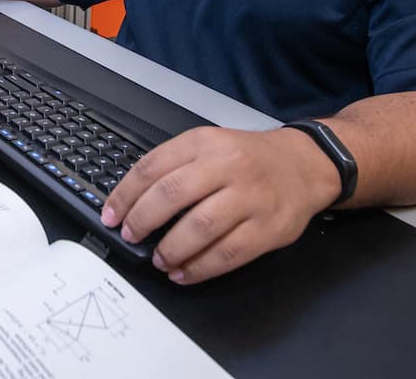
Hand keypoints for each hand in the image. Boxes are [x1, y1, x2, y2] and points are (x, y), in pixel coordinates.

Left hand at [100, 126, 340, 283]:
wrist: (304, 165)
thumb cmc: (248, 158)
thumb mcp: (209, 145)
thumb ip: (174, 167)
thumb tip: (131, 202)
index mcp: (204, 143)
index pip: (153, 167)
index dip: (126, 194)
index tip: (111, 214)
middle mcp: (227, 166)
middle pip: (173, 194)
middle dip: (143, 220)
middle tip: (130, 235)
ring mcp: (249, 198)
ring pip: (200, 228)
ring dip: (171, 249)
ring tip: (158, 260)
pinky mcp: (268, 228)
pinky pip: (228, 253)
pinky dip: (200, 268)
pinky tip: (184, 272)